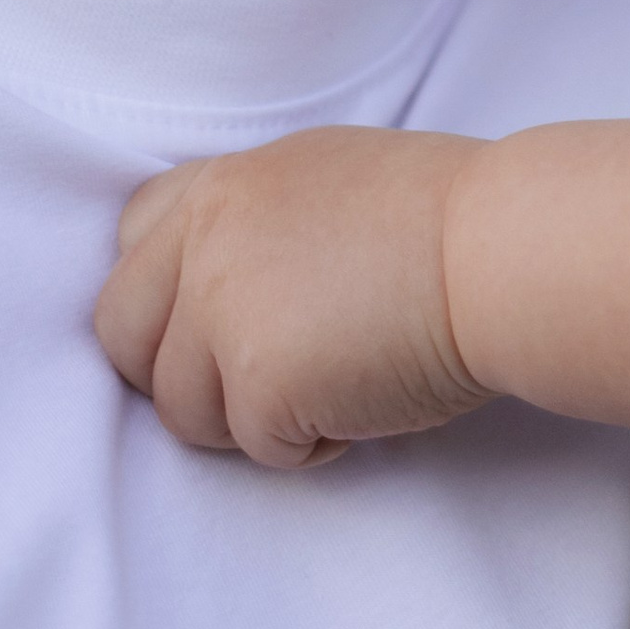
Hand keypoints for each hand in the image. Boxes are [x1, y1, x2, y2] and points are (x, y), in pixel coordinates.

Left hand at [95, 127, 490, 469]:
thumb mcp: (328, 180)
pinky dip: (308, 444)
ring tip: (334, 383)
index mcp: (227, 183)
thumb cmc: (449, 221)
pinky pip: (256, 448)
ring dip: (249, 417)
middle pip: (123, 336)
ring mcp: (223, 311)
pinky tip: (364, 403)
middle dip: (179, 374)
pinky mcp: (259, 384)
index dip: (166, 297)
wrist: (506, 250)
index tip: (218, 321)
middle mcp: (207, 238)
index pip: (131, 242)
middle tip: (258, 381)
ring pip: (181, 411)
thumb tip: (216, 295)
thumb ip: (255, 222)